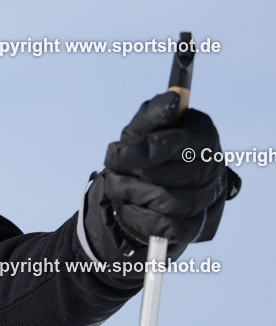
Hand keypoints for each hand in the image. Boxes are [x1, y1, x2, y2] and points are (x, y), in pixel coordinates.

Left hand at [83, 91, 239, 270]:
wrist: (148, 185)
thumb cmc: (146, 150)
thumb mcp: (143, 128)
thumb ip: (154, 114)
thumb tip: (173, 98)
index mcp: (202, 135)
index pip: (172, 145)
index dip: (136, 152)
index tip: (113, 154)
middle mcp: (212, 167)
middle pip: (165, 176)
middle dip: (128, 175)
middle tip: (114, 171)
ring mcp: (207, 198)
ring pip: (167, 203)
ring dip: (131, 195)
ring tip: (119, 188)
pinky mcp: (197, 226)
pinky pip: (167, 227)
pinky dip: (138, 218)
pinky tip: (129, 207)